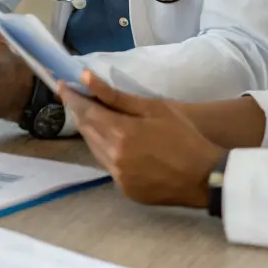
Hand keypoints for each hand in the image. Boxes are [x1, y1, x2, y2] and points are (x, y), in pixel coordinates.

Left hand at [59, 71, 224, 207]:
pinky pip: (107, 165)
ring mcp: (118, 177)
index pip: (86, 111)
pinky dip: (105, 151)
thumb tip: (86, 78)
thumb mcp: (153, 108)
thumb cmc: (183, 136)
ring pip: (94, 149)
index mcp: (121, 134)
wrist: (206, 176)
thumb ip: (116, 96)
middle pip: (87, 130)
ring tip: (95, 116)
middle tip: (76, 97)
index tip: (61, 85)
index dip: (72, 97)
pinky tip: (113, 141)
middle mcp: (114, 158)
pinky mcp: (125, 190)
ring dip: (91, 132)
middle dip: (80, 112)